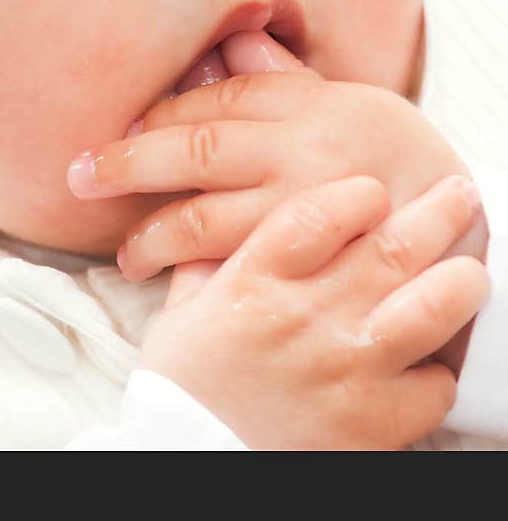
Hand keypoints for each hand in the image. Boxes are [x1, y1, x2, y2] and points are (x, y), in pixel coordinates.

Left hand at [66, 30, 486, 285]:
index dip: (158, 117)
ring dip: (155, 236)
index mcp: (307, 104)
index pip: (215, 102)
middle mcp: (301, 152)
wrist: (464, 221)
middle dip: (129, 162)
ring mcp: (304, 212)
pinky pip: (241, 270)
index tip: (121, 132)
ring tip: (124, 256)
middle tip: (79, 178)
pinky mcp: (311, 264)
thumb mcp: (344, 100)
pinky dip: (199, 278)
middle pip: (196, 149)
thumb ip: (281, 73)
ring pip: (209, 219)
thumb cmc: (392, 154)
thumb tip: (229, 35)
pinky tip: (171, 286)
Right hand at [139, 174, 488, 449]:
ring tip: (468, 269)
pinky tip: (425, 360)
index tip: (374, 190)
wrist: (189, 460)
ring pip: (430, 307)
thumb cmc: (182, 386)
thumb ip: (209, 263)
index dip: (359, 194)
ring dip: (461, 279)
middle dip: (436, 212)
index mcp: (252, 281)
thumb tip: (225, 229)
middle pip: (390, 248)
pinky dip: (437, 370)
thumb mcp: (181, 310)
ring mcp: (344, 370)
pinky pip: (434, 385)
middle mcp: (304, 316)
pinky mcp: (372, 425)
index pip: (320, 214)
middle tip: (456, 193)